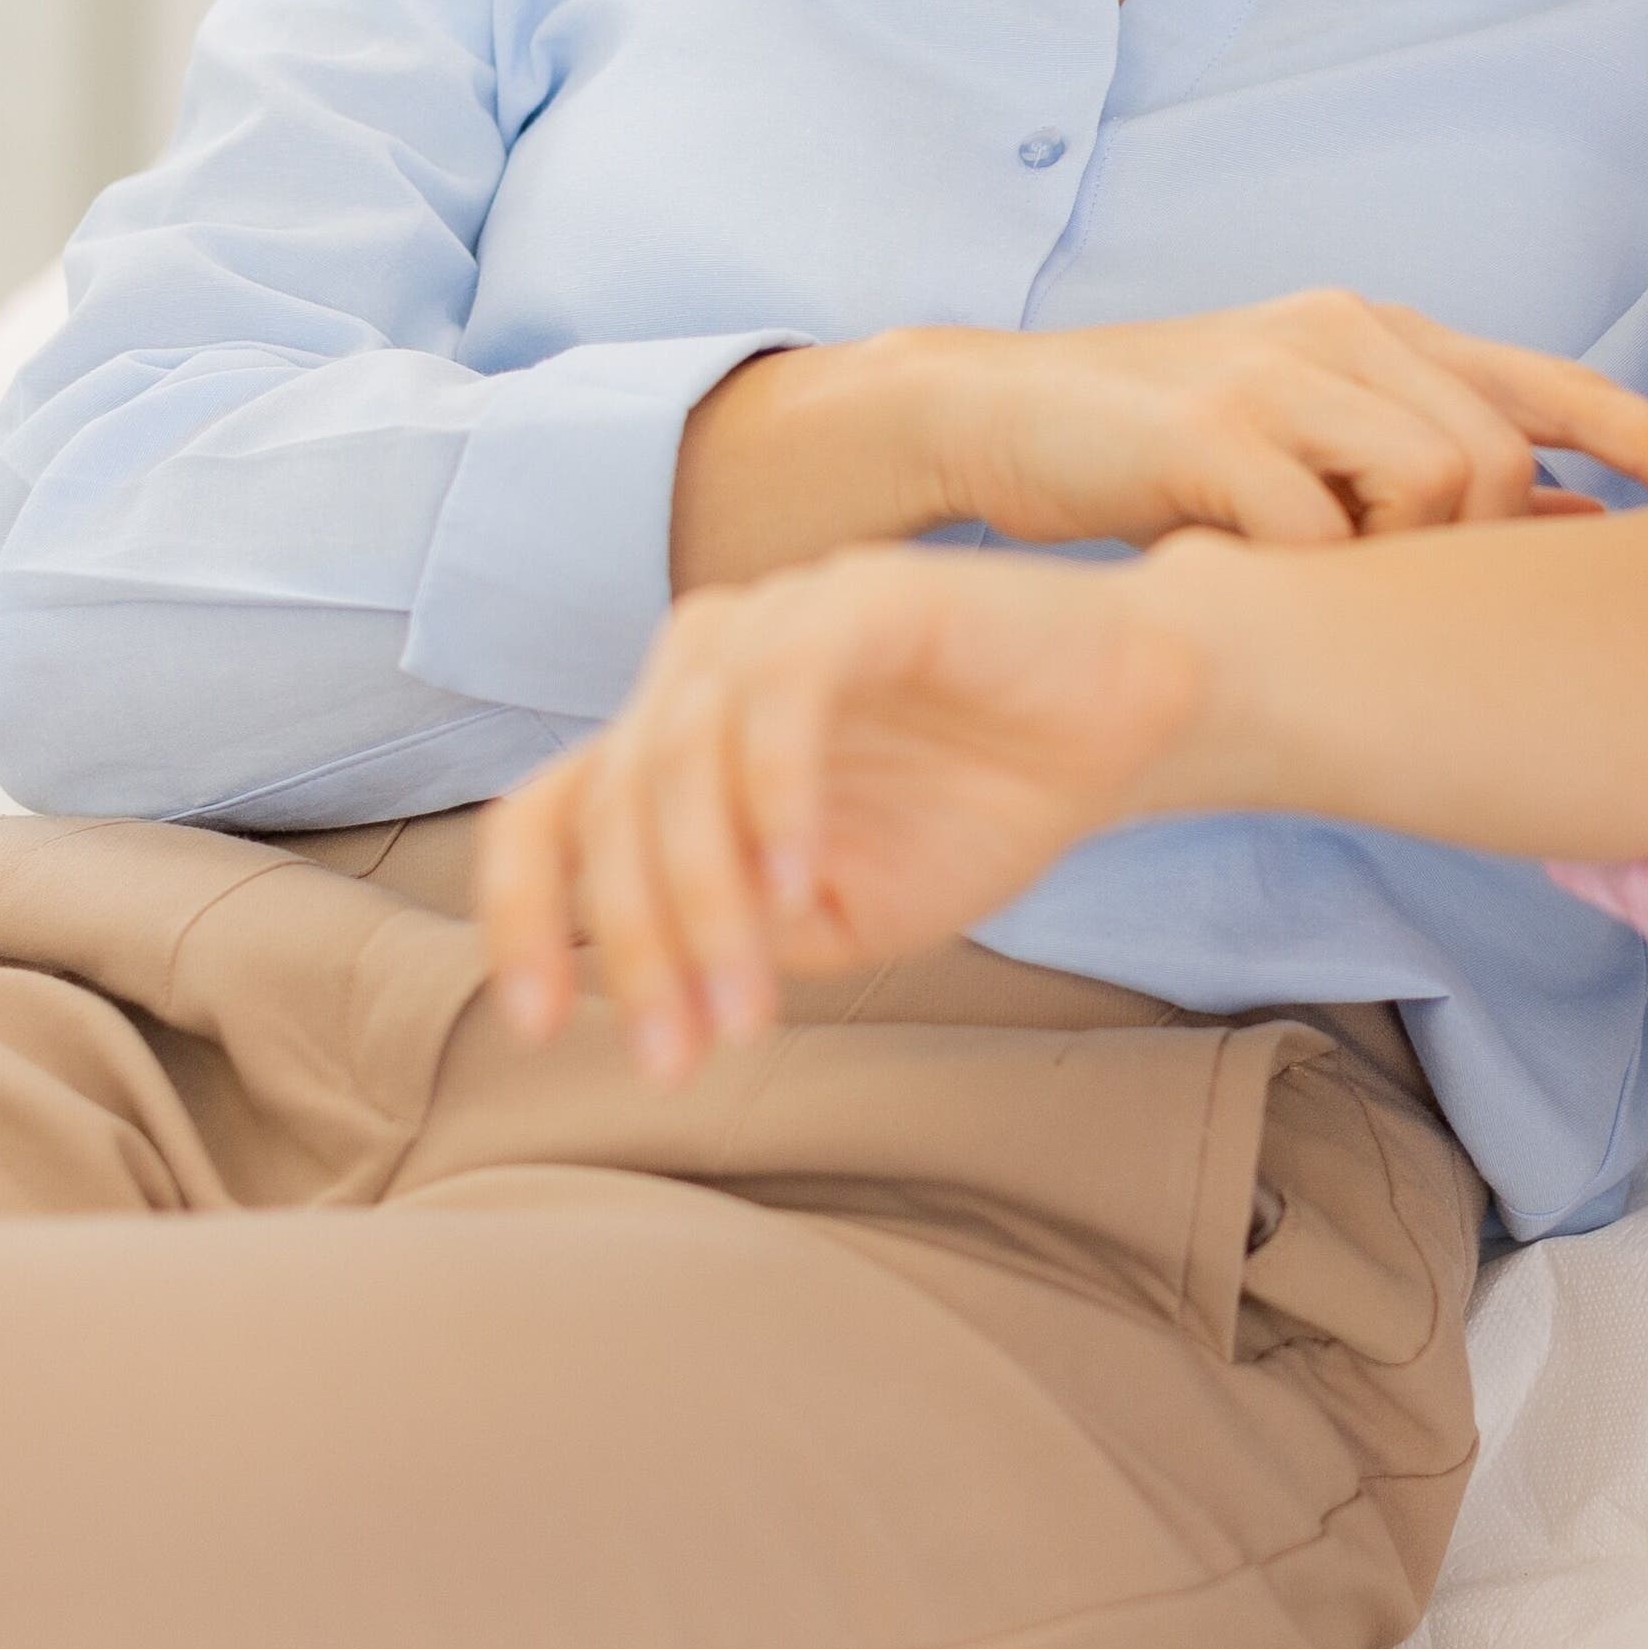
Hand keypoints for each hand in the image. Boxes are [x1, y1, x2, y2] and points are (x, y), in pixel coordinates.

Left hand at [476, 545, 1199, 1080]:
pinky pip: (778, 691)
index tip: (533, 1028)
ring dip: (701, 900)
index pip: (549, 815)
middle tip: (686, 1054)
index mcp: (679, 736)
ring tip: (752, 1006)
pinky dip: (772, 795)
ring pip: (677, 756)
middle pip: (609, 805)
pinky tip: (803, 883)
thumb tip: (614, 986)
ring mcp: (777, 620)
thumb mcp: (834, 918)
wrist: (1128, 728)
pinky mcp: (860, 594)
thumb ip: (726, 935)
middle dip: (640, 947)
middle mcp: (704, 666)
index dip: (518, 917)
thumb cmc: (978, 812)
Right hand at [673, 292, 1647, 588]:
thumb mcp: (1303, 436)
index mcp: (1375, 332)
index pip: (1547, 380)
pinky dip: (1304, 573)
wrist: (987, 409)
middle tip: (1407, 593)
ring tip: (1309, 572)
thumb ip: (1420, 467)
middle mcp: (1340, 334)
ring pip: (1432, 485)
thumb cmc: (1154, 443)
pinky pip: (1317, 530)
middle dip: (1486, 544)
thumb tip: (1571, 533)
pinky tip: (1247, 574)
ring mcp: (1275, 374)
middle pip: (1498, 457)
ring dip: (1393, 559)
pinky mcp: (1206, 431)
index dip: (1645, 441)